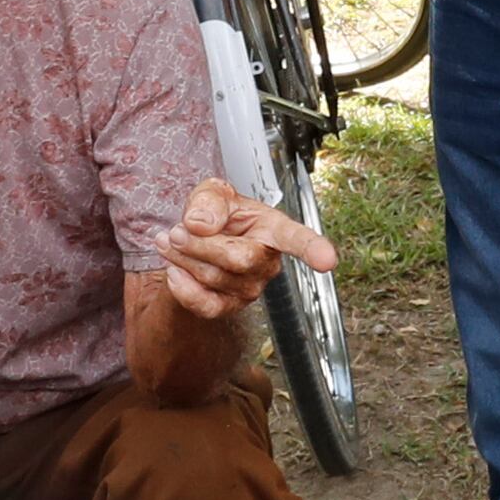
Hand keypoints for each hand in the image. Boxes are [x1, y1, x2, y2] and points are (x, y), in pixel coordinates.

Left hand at [158, 174, 333, 325]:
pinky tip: (174, 271)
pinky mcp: (230, 306)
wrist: (192, 239)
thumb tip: (201, 223)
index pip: (296, 238)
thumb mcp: (211, 192)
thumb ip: (208, 201)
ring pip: (215, 278)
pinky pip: (207, 306)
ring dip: (183, 258)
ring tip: (171, 241)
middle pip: (238, 259)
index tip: (328, 259)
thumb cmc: (215, 214)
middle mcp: (268, 261)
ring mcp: (251, 288)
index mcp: (273, 228)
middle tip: (177, 229)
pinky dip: (184, 289)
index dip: (312, 249)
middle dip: (199, 243)